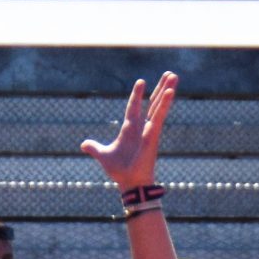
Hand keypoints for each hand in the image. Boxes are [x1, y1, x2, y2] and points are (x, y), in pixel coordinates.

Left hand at [84, 72, 177, 190]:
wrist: (129, 183)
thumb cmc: (119, 171)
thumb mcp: (103, 155)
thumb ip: (94, 147)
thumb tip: (84, 144)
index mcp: (129, 129)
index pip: (134, 107)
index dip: (137, 94)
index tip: (141, 82)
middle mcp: (142, 127)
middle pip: (153, 102)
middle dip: (160, 88)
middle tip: (169, 74)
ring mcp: (149, 129)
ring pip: (159, 105)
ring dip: (166, 90)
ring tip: (174, 76)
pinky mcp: (154, 134)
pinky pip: (160, 115)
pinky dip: (166, 104)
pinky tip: (171, 92)